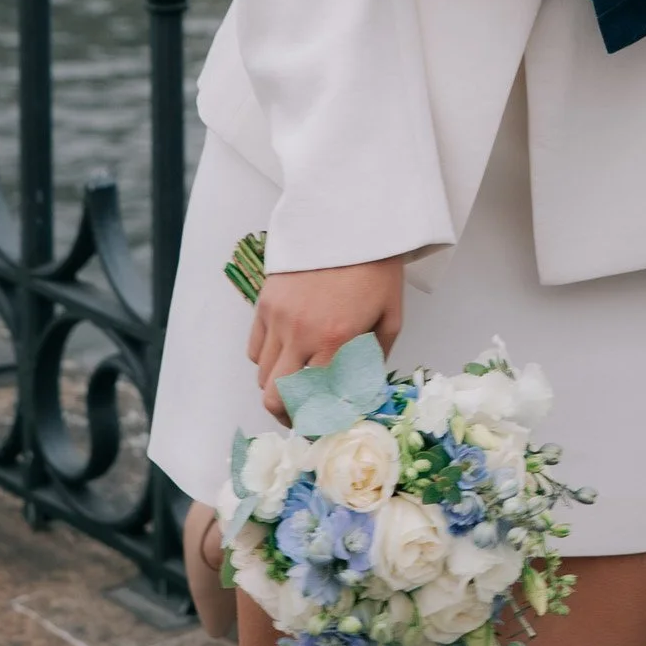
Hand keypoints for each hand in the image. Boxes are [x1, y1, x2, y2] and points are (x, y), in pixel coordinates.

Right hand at [247, 258, 404, 420]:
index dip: (316, 421)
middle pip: (274, 397)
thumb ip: (374, 358)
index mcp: (336, 341)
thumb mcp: (390, 317)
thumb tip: (361, 390)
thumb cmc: (377, 269)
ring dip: (278, 386)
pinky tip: (286, 353)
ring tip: (296, 382)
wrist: (352, 219)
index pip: (315, 402)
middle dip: (287, 415)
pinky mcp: (265, 302)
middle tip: (302, 414)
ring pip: (262, 375)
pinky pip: (255, 347)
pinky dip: (267, 359)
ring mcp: (278, 318)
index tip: (322, 425)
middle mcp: (301, 334)